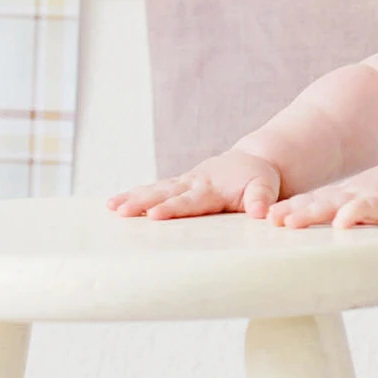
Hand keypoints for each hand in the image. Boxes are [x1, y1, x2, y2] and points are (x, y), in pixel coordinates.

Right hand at [106, 148, 280, 219]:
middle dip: (142, 202)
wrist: (251, 162)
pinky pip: (153, 189)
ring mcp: (183, 183)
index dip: (172, 208)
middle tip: (121, 210)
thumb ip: (261, 198)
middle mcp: (193, 183)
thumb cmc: (259, 180)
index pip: (190, 201)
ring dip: (132, 198)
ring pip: (154, 189)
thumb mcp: (265, 187)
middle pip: (164, 193)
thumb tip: (260, 212)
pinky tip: (113, 204)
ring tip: (111, 208)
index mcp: (212, 188)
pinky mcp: (177, 185)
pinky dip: (134, 195)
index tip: (154, 215)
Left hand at [265, 160, 377, 229]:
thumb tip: (322, 237)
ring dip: (311, 213)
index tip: (264, 220)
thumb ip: (344, 219)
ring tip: (290, 221)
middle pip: (314, 203)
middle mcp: (349, 199)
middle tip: (269, 220)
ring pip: (333, 205)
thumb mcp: (363, 209)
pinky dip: (354, 214)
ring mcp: (366, 199)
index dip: (287, 210)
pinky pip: (368, 209)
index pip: (309, 204)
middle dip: (290, 211)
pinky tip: (342, 222)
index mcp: (342, 201)